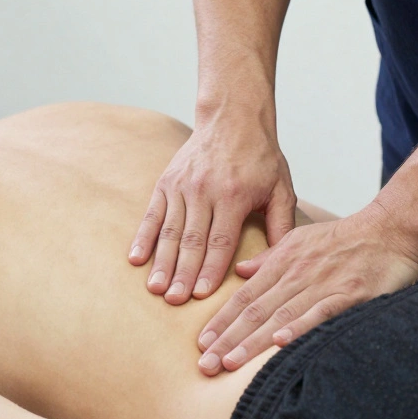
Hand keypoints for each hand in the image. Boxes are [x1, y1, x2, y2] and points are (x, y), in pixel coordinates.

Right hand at [129, 116, 295, 304]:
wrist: (232, 117)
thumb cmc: (261, 157)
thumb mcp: (281, 188)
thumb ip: (281, 225)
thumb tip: (280, 262)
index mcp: (234, 196)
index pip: (221, 241)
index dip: (210, 270)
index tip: (200, 294)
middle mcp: (205, 191)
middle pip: (191, 241)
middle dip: (182, 274)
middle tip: (174, 300)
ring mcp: (182, 187)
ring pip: (170, 232)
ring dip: (162, 262)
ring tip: (155, 288)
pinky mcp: (166, 182)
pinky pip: (152, 214)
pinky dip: (143, 238)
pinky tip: (136, 259)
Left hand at [195, 203, 417, 375]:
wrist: (390, 228)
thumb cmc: (345, 238)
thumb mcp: (300, 239)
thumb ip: (269, 258)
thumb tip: (240, 271)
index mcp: (283, 262)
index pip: (244, 296)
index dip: (221, 321)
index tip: (201, 344)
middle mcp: (296, 274)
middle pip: (255, 311)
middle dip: (227, 340)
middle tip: (205, 364)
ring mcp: (321, 284)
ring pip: (280, 316)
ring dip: (252, 342)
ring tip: (229, 363)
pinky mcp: (349, 294)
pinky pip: (320, 313)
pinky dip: (300, 328)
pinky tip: (280, 344)